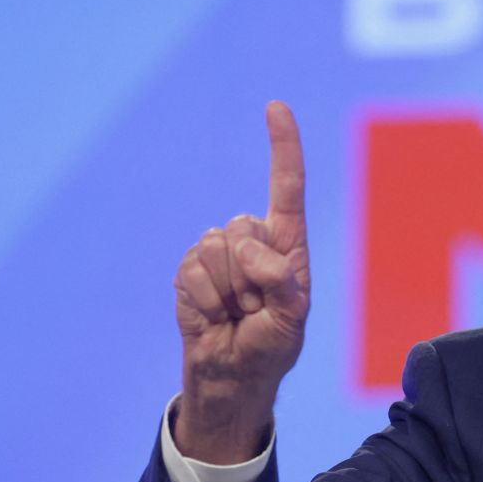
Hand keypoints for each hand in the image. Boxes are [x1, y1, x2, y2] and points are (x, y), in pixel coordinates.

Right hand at [172, 101, 310, 462]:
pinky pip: (192, 271)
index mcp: (287, 245)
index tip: (275, 107)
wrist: (231, 374)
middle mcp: (253, 241)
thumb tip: (250, 249)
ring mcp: (219, 254)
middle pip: (242, 227)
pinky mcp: (190, 270)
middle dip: (250, 275)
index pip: (287, 187)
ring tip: (236, 314)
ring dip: (227, 292)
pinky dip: (204, 301)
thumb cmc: (271, 346)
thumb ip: (281, 279)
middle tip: (256, 309)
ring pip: (214, 249)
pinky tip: (215, 316)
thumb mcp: (293, 317)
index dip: (282, 147)